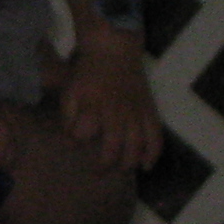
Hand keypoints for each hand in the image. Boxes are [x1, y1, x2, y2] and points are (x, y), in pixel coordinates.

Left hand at [58, 39, 163, 173]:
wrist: (114, 50)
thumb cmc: (88, 72)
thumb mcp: (70, 91)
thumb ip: (68, 117)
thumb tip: (69, 141)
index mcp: (94, 107)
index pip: (84, 133)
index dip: (77, 141)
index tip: (73, 144)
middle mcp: (118, 113)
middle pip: (114, 147)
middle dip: (105, 164)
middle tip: (97, 173)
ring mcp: (137, 112)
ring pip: (137, 145)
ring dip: (130, 162)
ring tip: (122, 171)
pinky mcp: (149, 110)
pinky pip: (156, 135)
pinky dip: (153, 153)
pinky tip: (147, 165)